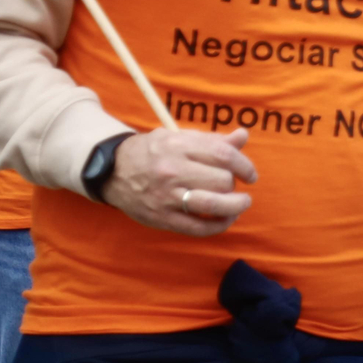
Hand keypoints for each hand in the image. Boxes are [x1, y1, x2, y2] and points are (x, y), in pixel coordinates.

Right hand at [101, 126, 257, 235]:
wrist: (112, 170)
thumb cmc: (152, 151)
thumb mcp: (178, 137)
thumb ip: (212, 140)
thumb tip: (243, 135)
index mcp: (179, 145)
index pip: (223, 155)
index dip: (244, 165)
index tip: (250, 174)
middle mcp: (173, 170)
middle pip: (221, 180)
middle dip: (234, 184)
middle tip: (235, 186)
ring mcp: (167, 196)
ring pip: (213, 204)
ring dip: (235, 206)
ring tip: (242, 204)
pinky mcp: (162, 218)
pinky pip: (198, 227)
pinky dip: (218, 225)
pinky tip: (225, 219)